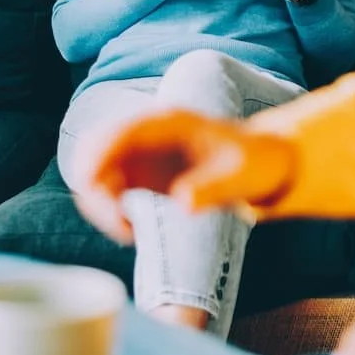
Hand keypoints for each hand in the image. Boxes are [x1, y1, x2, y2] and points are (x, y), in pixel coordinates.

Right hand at [86, 108, 298, 214]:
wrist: (262, 164)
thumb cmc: (255, 164)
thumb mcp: (241, 177)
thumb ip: (213, 188)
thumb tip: (183, 203)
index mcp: (170, 123)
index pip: (122, 131)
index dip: (100, 155)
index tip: (92, 187)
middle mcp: (148, 132)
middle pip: (95, 148)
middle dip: (92, 185)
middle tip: (120, 224)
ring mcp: (140, 151)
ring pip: (93, 169)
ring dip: (96, 201)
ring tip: (127, 232)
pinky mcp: (138, 172)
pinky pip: (105, 187)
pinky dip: (106, 209)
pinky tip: (129, 230)